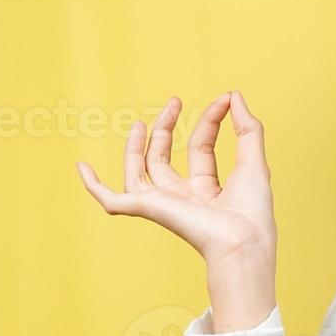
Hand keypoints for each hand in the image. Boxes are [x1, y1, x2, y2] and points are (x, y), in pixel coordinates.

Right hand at [75, 91, 275, 266]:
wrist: (243, 240)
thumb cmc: (253, 211)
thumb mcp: (254, 160)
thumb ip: (247, 128)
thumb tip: (234, 95)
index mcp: (208, 189)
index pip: (201, 146)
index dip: (211, 120)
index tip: (225, 99)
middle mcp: (183, 197)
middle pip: (165, 157)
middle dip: (167, 126)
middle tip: (174, 100)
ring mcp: (165, 203)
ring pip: (139, 172)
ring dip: (136, 146)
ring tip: (141, 121)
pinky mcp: (150, 209)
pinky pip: (113, 201)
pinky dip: (94, 187)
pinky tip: (81, 168)